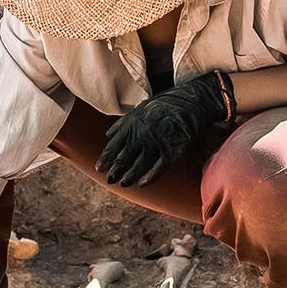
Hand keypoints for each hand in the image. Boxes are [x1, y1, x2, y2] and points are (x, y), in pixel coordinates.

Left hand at [99, 72, 226, 185]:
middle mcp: (141, 136)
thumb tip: (107, 135)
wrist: (187, 103)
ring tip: (123, 183)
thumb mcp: (138, 110)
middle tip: (109, 180)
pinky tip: (142, 184)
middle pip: (124, 158)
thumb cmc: (161, 106)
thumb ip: (122, 124)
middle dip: (115, 171)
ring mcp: (156, 144)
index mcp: (131, 125)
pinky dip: (149, 178)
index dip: (105, 159)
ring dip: (129, 177)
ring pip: (139, 166)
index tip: (99, 169)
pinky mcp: (171, 151)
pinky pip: (158, 169)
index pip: (113, 146)